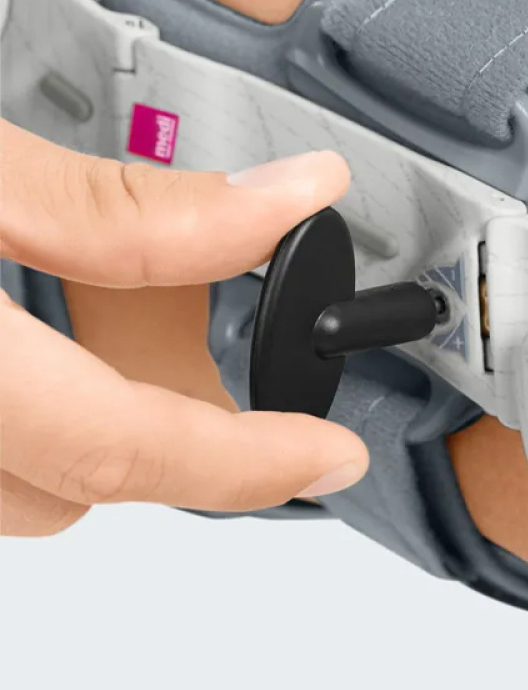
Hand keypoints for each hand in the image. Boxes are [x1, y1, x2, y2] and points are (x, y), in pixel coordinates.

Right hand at [0, 121, 368, 536]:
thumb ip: (121, 208)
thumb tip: (276, 205)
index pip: (126, 449)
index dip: (250, 463)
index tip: (334, 454)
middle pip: (82, 484)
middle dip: (172, 439)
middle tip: (241, 393)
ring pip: (28, 482)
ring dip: (93, 426)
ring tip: (118, 335)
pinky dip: (37, 412)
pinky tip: (44, 341)